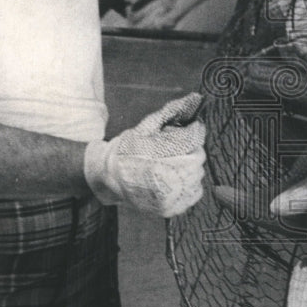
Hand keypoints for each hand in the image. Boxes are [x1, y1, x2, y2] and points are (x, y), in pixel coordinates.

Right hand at [84, 92, 205, 216]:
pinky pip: (193, 193)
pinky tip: (174, 178)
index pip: (195, 137)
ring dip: (188, 168)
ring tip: (170, 165)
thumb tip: (194, 98)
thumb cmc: (127, 149)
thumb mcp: (147, 126)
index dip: (192, 131)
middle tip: (174, 149)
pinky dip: (188, 185)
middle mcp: (173, 176)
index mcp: (166, 153)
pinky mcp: (172, 207)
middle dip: (189, 150)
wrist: (109, 178)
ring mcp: (174, 195)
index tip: (187, 130)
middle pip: (198, 157)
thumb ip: (171, 112)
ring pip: (197, 176)